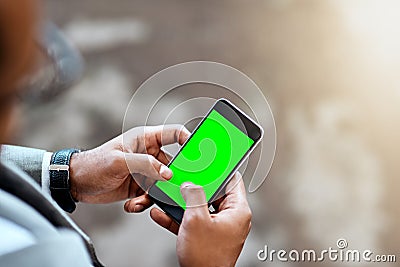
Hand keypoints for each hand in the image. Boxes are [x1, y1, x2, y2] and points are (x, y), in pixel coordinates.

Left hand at [68, 125, 189, 210]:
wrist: (77, 183)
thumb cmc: (94, 164)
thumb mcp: (120, 162)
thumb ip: (146, 165)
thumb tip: (167, 174)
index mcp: (145, 139)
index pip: (174, 133)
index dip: (188, 139)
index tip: (197, 152)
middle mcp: (149, 154)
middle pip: (174, 163)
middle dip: (174, 177)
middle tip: (172, 187)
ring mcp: (145, 171)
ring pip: (164, 183)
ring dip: (157, 194)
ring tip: (142, 200)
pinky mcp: (140, 186)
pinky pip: (152, 195)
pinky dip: (146, 202)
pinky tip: (133, 205)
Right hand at [150, 172, 251, 266]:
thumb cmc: (206, 258)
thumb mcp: (196, 219)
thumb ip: (193, 195)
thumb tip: (190, 185)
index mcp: (238, 211)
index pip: (233, 180)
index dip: (220, 169)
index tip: (210, 160)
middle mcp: (231, 218)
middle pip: (214, 193)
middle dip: (195, 187)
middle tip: (184, 179)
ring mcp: (219, 228)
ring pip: (201, 207)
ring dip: (183, 203)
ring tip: (169, 197)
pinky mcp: (208, 237)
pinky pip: (194, 222)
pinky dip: (180, 218)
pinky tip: (163, 214)